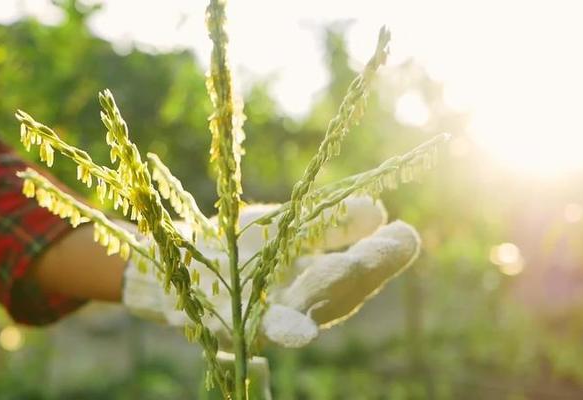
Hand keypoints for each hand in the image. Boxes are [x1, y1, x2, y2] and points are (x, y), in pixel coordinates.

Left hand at [122, 195, 419, 347]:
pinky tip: (302, 333)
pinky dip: (285, 332)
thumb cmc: (235, 246)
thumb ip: (329, 223)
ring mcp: (268, 315)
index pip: (358, 267)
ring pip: (310, 306)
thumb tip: (377, 210)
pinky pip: (262, 331)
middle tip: (398, 241)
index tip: (407, 233)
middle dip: (370, 265)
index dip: (385, 254)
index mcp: (314, 275)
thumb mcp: (285, 226)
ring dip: (334, 287)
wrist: (176, 261)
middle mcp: (299, 300)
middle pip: (342, 290)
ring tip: (359, 262)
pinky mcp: (235, 323)